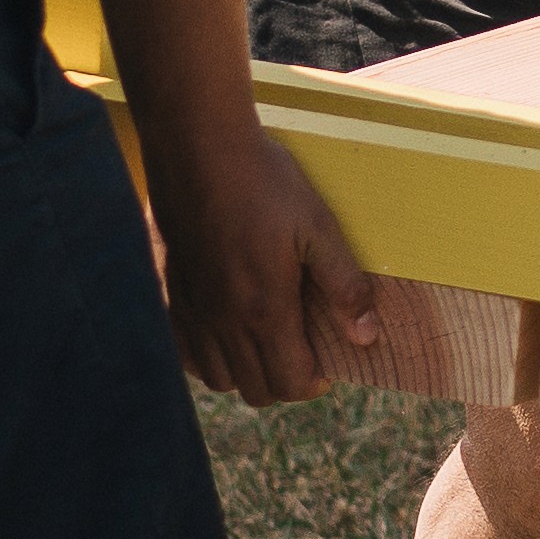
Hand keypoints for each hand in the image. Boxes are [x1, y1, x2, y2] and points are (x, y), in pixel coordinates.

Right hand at [150, 122, 380, 400]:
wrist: (198, 148)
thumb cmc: (265, 183)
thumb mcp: (318, 227)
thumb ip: (343, 287)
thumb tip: (367, 337)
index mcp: (264, 310)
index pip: (289, 383)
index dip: (315, 383)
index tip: (330, 362)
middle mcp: (222, 321)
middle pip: (255, 391)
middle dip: (286, 382)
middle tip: (304, 352)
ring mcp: (192, 310)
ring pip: (217, 378)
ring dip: (247, 372)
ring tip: (269, 342)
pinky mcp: (172, 293)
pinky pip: (186, 352)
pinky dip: (209, 356)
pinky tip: (228, 330)